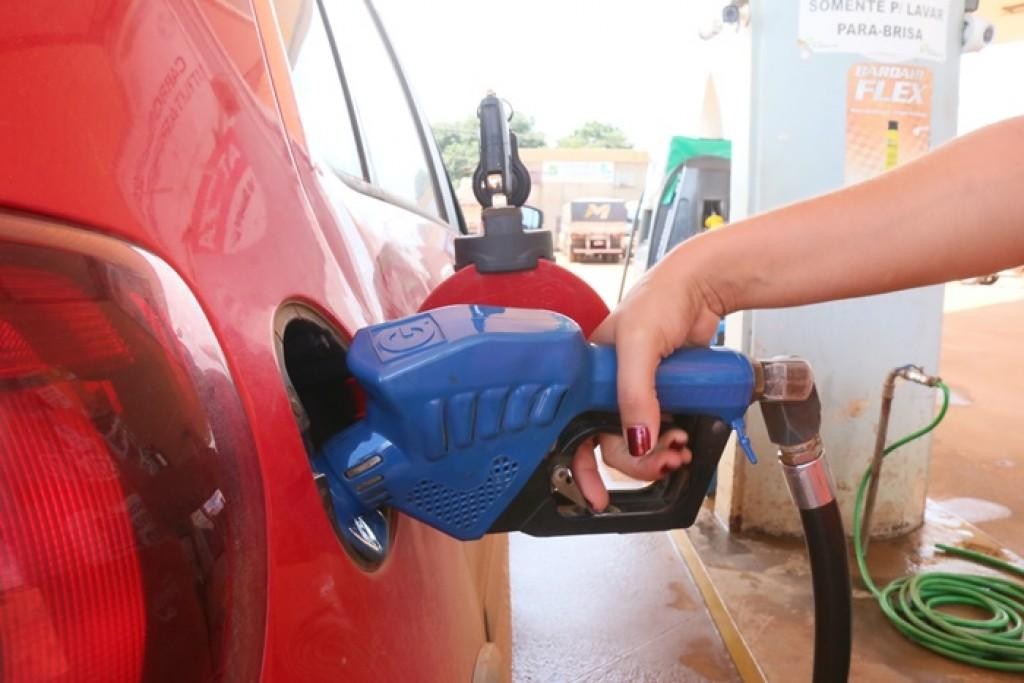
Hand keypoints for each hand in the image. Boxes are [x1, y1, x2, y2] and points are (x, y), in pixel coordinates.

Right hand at [572, 241, 730, 508]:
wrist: (703, 286)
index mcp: (587, 376)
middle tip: (664, 459)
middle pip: (611, 444)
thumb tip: (637, 442)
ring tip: (680, 450)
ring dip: (658, 455)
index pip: (574, 430)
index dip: (581, 468)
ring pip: (639, 443)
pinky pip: (663, 431)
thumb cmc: (660, 300)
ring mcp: (638, 394)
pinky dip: (672, 443)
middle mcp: (608, 388)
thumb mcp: (639, 345)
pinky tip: (686, 442)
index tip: (595, 498)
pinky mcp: (666, 396)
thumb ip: (634, 394)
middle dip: (636, 460)